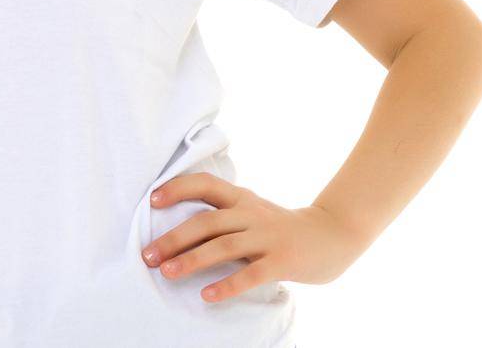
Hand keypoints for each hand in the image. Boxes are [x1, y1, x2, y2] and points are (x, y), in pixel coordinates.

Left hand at [140, 171, 368, 302]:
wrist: (334, 234)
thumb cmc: (281, 227)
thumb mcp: (252, 212)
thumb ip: (224, 215)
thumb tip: (178, 229)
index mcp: (241, 199)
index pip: (205, 184)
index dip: (178, 189)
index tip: (152, 201)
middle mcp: (251, 213)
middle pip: (206, 221)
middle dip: (173, 238)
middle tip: (147, 256)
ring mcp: (268, 236)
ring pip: (224, 246)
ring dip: (192, 260)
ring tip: (167, 273)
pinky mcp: (283, 261)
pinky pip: (251, 274)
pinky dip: (227, 285)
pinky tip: (207, 296)